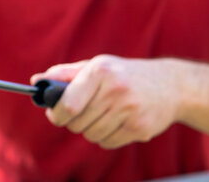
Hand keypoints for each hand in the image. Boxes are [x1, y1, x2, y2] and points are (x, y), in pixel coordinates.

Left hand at [31, 55, 181, 148]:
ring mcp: (130, 111)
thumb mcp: (96, 66)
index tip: (54, 114)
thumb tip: (36, 81)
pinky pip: (107, 143)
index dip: (56, 114)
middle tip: (79, 113)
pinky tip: (116, 122)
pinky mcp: (140, 129)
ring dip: (90, 129)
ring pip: (91, 135)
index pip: (68, 105)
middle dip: (72, 121)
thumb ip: (65, 74)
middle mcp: (116, 90)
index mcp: (100, 71)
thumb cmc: (124, 74)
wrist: (171, 85)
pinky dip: (105, 137)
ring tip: (101, 115)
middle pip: (77, 123)